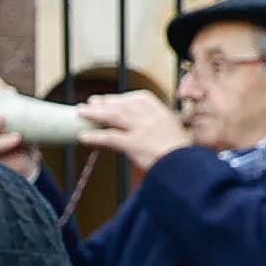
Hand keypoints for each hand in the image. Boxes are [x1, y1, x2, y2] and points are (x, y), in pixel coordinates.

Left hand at [70, 89, 186, 169]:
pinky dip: (95, 136)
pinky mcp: (134, 144)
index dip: (120, 99)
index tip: (108, 99)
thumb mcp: (170, 132)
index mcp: (161, 112)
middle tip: (89, 103)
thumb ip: (155, 125)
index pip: (138, 99)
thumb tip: (137, 125)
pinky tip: (83, 137)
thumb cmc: (179, 154)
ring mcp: (142, 129)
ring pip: (114, 116)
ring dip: (95, 114)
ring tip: (80, 113)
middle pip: (123, 106)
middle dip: (104, 103)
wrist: (185, 166)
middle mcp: (151, 117)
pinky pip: (110, 137)